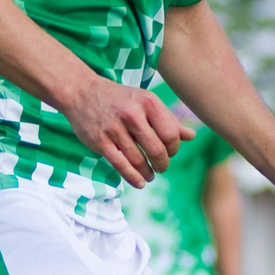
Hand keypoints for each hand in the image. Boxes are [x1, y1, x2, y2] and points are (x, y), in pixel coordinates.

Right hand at [57, 75, 183, 187]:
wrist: (82, 92)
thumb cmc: (120, 99)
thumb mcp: (146, 102)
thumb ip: (169, 120)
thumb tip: (192, 136)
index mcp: (148, 102)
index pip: (171, 134)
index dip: (174, 148)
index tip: (170, 152)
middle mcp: (132, 114)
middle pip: (157, 149)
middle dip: (162, 163)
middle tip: (161, 167)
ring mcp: (114, 128)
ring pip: (138, 160)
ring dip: (148, 173)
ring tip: (151, 175)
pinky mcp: (100, 141)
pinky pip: (121, 165)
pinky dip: (133, 178)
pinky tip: (140, 182)